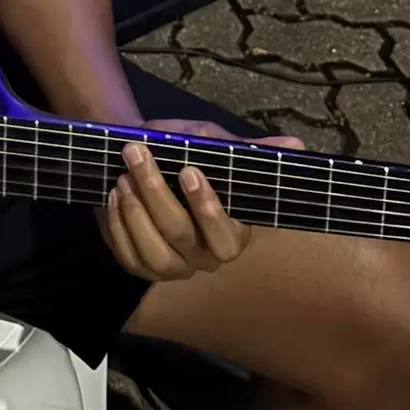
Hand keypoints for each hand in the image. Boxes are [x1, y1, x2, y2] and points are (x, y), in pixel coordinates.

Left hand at [100, 119, 304, 282]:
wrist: (134, 151)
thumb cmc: (179, 149)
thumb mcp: (211, 143)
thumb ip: (248, 151)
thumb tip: (296, 146)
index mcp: (228, 230)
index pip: (226, 238)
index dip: (208, 210)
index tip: (188, 170)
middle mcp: (203, 256)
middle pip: (182, 238)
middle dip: (158, 195)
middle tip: (137, 155)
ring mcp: (171, 266)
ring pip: (156, 255)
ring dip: (135, 212)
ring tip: (123, 176)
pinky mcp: (139, 266)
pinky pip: (129, 258)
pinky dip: (119, 226)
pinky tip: (114, 194)